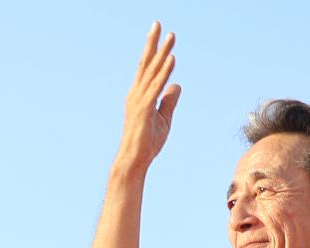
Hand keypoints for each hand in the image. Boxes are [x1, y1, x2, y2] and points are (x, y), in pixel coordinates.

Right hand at [117, 23, 181, 171]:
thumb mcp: (163, 118)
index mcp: (139, 96)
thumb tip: (176, 84)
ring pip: (152, 72)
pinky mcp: (144, 110)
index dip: (153, 50)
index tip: (159, 33)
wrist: (133, 162)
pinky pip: (156, 87)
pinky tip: (172, 59)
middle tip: (157, 23)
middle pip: (146, 64)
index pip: (146, 69)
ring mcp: (139, 101)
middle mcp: (136, 95)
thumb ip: (169, 100)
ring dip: (162, 53)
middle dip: (152, 43)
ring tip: (171, 35)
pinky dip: (164, 72)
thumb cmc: (146, 143)